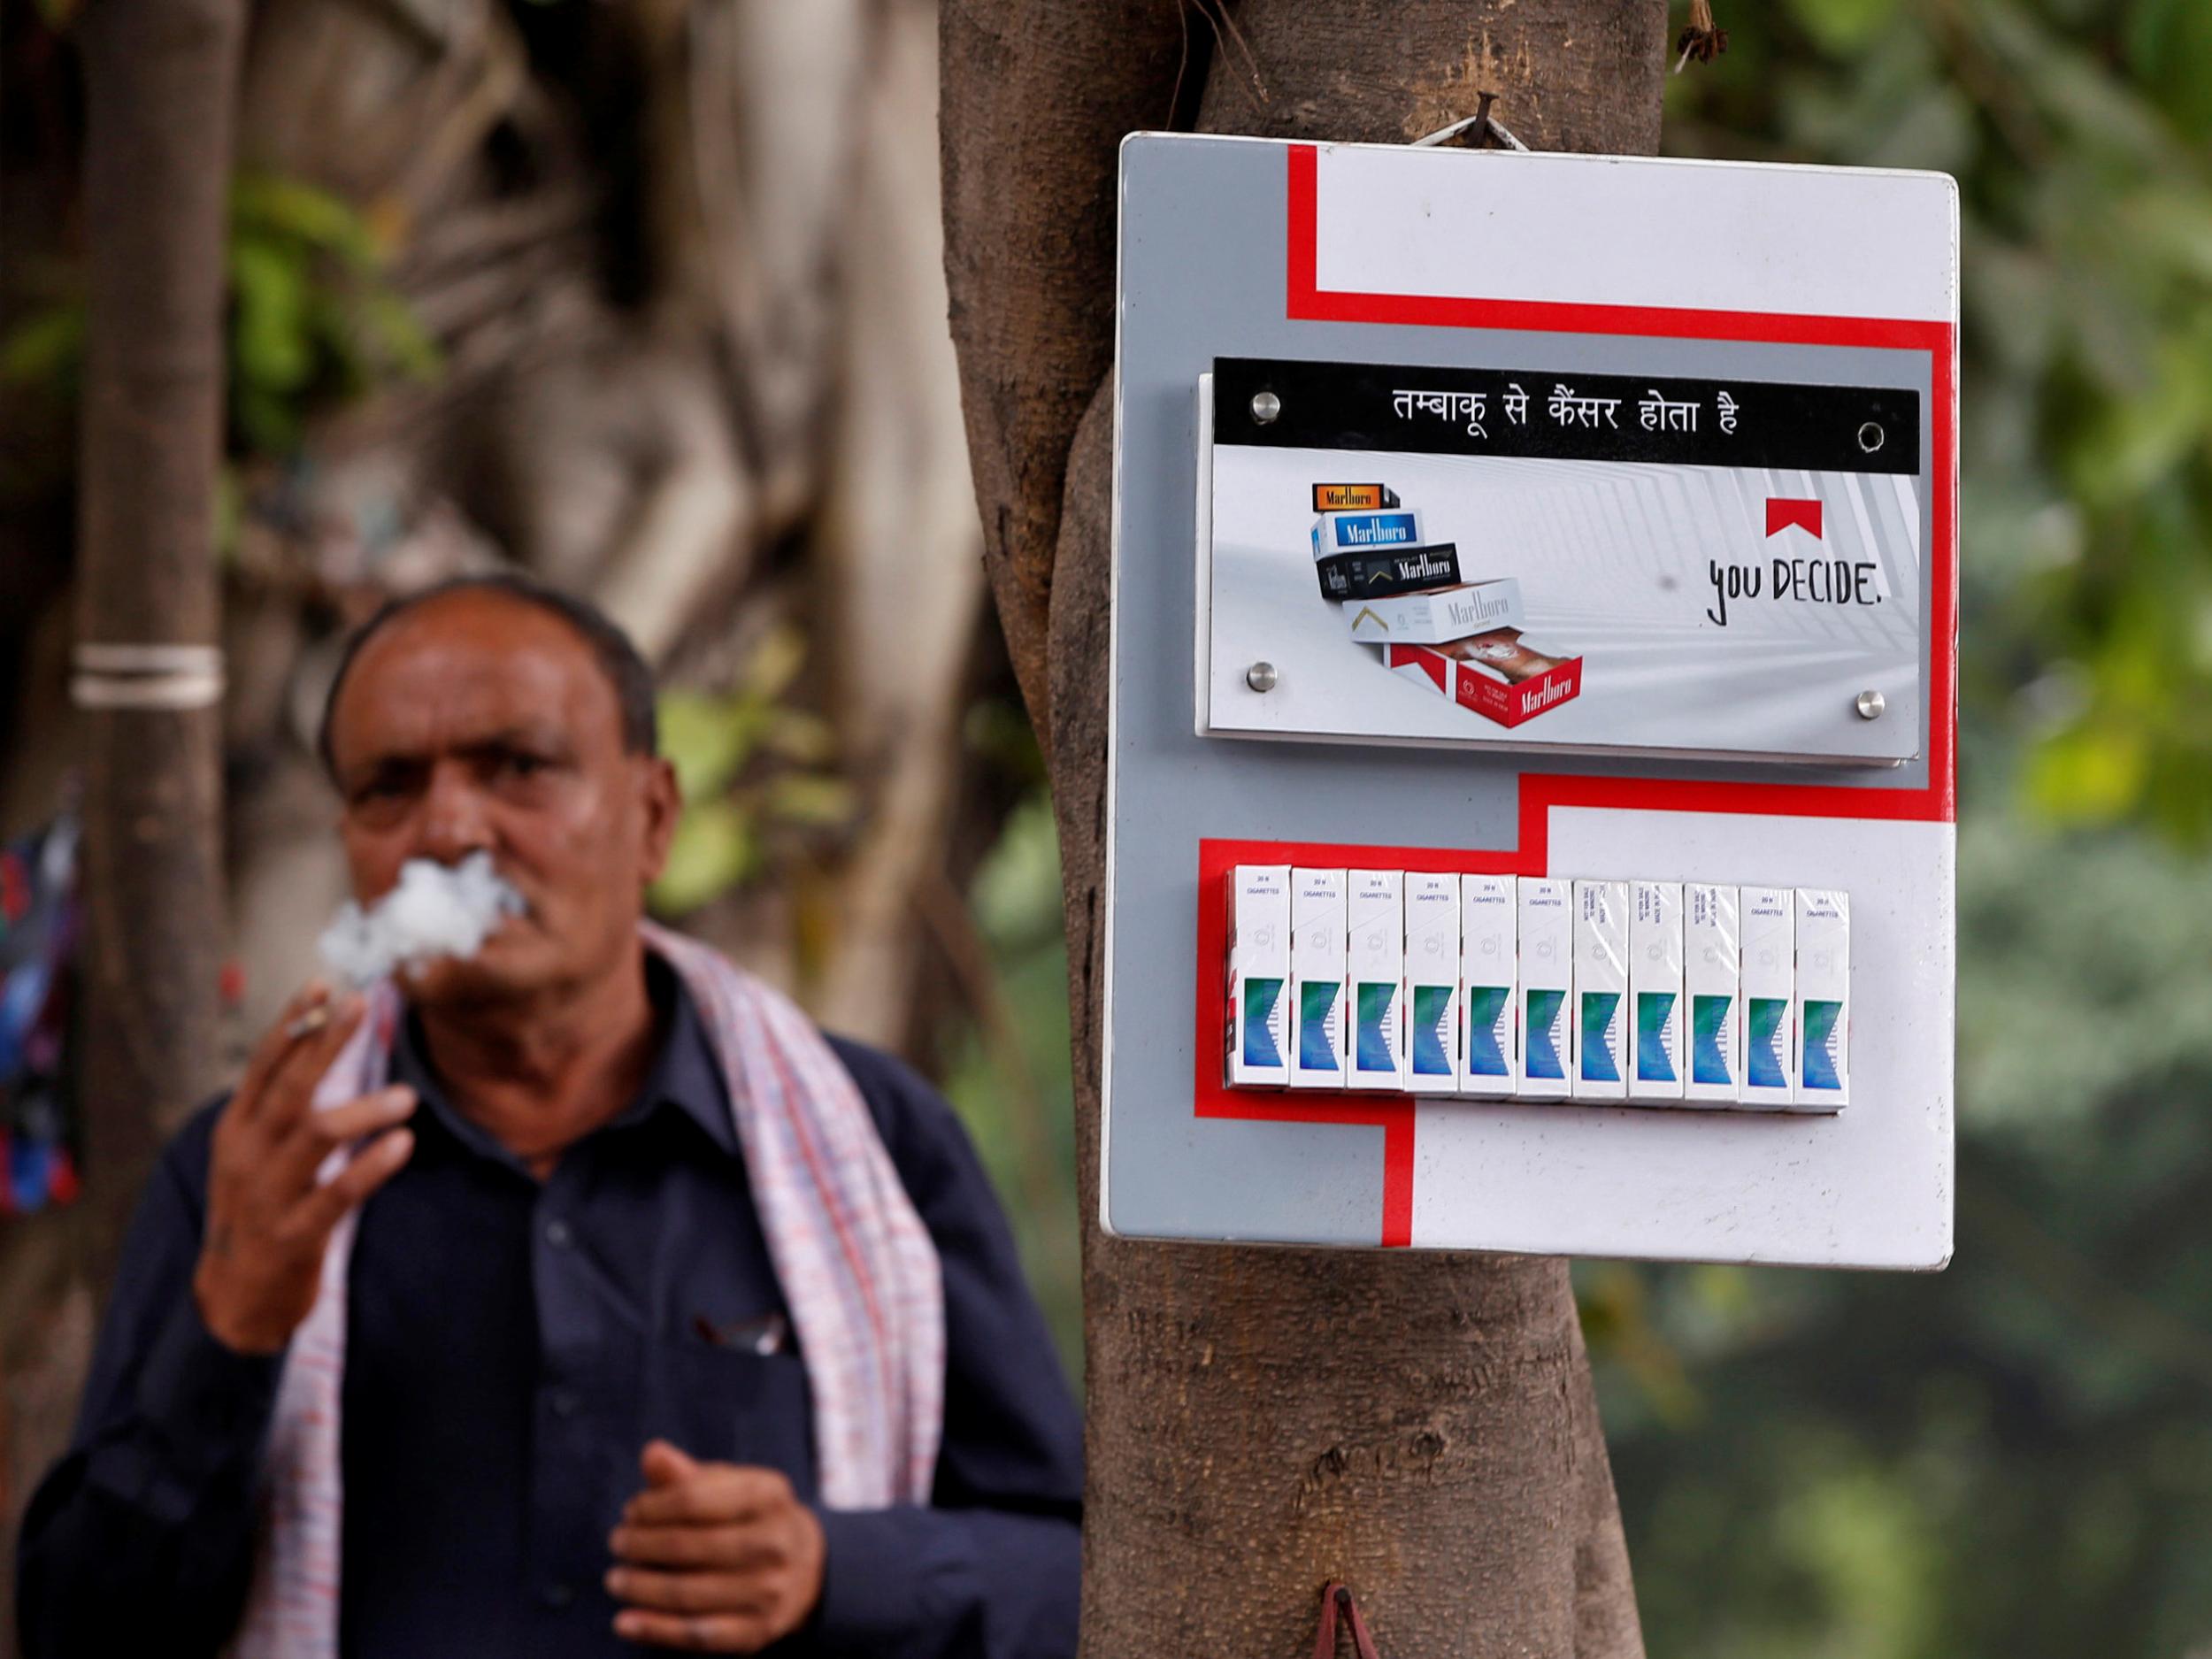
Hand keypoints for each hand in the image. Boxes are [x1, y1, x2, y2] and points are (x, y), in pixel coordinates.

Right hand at [193, 981, 417, 1354]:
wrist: (235, 1297)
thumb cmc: (258, 1208)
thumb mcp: (253, 1153)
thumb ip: (279, 1106)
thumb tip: (316, 1041)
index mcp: (236, 1128)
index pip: (263, 1065)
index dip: (293, 1024)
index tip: (323, 982)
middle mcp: (247, 1154)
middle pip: (290, 1088)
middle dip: (325, 1044)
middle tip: (362, 1004)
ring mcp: (268, 1195)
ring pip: (315, 1136)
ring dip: (363, 1111)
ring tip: (407, 1097)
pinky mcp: (294, 1234)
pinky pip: (337, 1193)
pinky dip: (371, 1167)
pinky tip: (403, 1145)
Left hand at [607, 1441, 826, 1651]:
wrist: (809, 1568)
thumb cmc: (752, 1518)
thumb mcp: (731, 1487)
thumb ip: (687, 1474)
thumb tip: (652, 1453)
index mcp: (769, 1495)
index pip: (694, 1499)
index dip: (652, 1507)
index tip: (630, 1511)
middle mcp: (776, 1543)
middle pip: (688, 1547)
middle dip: (641, 1545)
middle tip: (617, 1543)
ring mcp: (769, 1591)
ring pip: (688, 1593)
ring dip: (641, 1588)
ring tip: (616, 1579)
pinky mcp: (757, 1632)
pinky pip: (697, 1635)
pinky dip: (655, 1630)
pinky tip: (625, 1622)